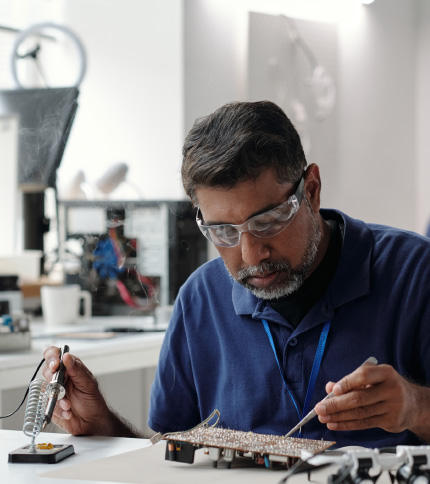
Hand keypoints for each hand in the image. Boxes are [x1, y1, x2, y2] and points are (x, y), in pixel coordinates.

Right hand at [42, 346, 118, 435]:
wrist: (91, 421)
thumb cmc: (92, 400)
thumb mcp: (87, 383)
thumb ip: (76, 369)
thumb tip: (66, 356)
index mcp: (69, 367)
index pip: (54, 354)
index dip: (51, 358)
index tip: (54, 367)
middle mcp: (60, 377)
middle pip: (47, 371)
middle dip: (54, 382)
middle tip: (63, 391)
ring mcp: (54, 390)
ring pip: (46, 389)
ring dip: (57, 399)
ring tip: (69, 405)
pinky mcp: (49, 403)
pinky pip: (46, 404)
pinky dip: (57, 410)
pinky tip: (68, 412)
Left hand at [314, 363, 429, 437]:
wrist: (414, 403)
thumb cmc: (387, 386)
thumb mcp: (372, 377)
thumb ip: (351, 380)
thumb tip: (329, 388)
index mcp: (385, 373)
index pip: (364, 376)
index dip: (347, 382)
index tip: (333, 390)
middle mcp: (391, 389)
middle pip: (359, 398)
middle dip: (336, 404)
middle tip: (320, 407)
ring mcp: (392, 407)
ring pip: (360, 413)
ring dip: (338, 416)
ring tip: (323, 417)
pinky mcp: (391, 422)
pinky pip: (364, 424)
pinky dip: (347, 424)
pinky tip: (334, 424)